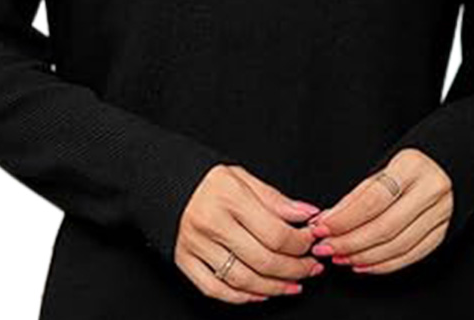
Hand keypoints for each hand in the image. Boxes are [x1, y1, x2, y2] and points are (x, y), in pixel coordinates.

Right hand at [174, 164, 326, 303]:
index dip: (300, 243)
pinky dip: (242, 297)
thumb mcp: (242, 177)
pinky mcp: (183, 261)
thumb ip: (274, 199)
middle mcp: (211, 223)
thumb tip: (307, 215)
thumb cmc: (205, 178)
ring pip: (243, 280)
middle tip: (310, 268)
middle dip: (295, 269)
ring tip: (292, 284)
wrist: (161, 179)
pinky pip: (216, 289)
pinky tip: (260, 292)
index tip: (311, 242)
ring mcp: (195, 245)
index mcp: (229, 196)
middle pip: (264, 260)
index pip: (275, 232)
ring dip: (274, 287)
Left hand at [306, 149, 452, 274]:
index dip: (345, 218)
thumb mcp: (385, 167)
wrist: (453, 161)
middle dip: (350, 242)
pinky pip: (412, 255)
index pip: (373, 199)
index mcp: (411, 167)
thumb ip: (359, 193)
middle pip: (385, 226)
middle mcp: (430, 191)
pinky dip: (385, 264)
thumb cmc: (413, 163)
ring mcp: (441, 214)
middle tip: (326, 247)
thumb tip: (329, 218)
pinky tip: (364, 263)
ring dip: (364, 256)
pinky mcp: (444, 233)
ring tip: (340, 256)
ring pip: (398, 246)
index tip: (322, 227)